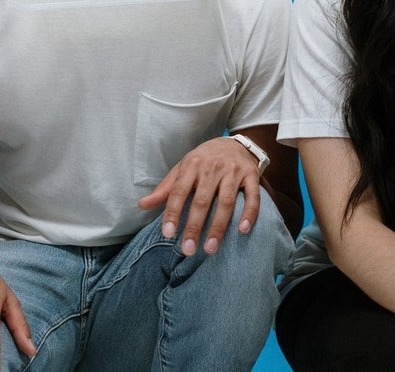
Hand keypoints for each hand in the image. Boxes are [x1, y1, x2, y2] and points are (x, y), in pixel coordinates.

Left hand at [137, 135, 260, 255]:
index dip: (172, 213)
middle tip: (188, 249)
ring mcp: (233, 171)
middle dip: (194, 226)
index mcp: (191, 165)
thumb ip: (165, 189)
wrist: (234, 143)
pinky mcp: (251, 175)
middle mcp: (212, 168)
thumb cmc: (203, 161)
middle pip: (201, 200)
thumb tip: (142, 205)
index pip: (179, 192)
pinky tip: (242, 230)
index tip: (168, 234)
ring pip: (226, 202)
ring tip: (210, 248)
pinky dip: (249, 213)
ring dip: (218, 227)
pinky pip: (253, 197)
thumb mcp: (182, 169)